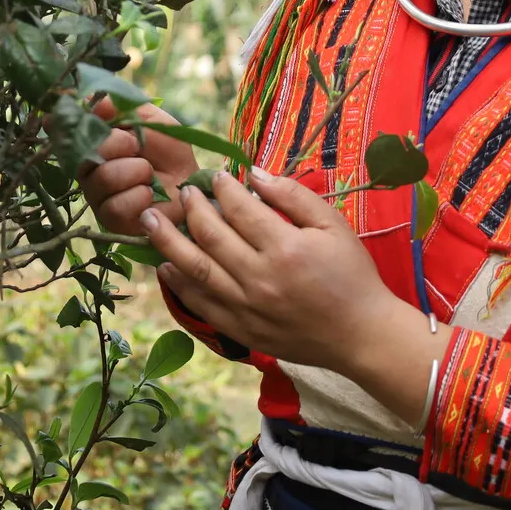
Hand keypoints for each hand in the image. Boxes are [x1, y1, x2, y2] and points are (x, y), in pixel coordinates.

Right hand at [76, 98, 195, 237]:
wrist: (190, 186)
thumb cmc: (169, 152)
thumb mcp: (151, 120)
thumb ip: (124, 107)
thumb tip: (92, 99)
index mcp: (93, 143)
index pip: (65, 133)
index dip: (62, 126)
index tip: (58, 118)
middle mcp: (88, 170)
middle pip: (83, 155)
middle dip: (115, 144)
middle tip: (135, 145)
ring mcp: (96, 196)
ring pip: (102, 179)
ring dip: (134, 171)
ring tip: (149, 173)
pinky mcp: (110, 220)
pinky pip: (115, 206)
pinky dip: (139, 196)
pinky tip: (149, 194)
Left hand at [143, 170, 432, 397]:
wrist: (361, 335)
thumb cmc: (352, 276)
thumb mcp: (333, 226)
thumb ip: (293, 196)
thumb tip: (254, 174)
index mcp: (285, 249)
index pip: (240, 210)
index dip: (223, 189)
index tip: (217, 177)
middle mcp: (260, 279)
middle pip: (211, 237)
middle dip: (191, 208)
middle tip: (182, 191)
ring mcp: (247, 308)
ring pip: (197, 270)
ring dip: (169, 242)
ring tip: (150, 220)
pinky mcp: (242, 331)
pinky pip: (200, 305)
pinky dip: (179, 284)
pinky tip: (165, 265)